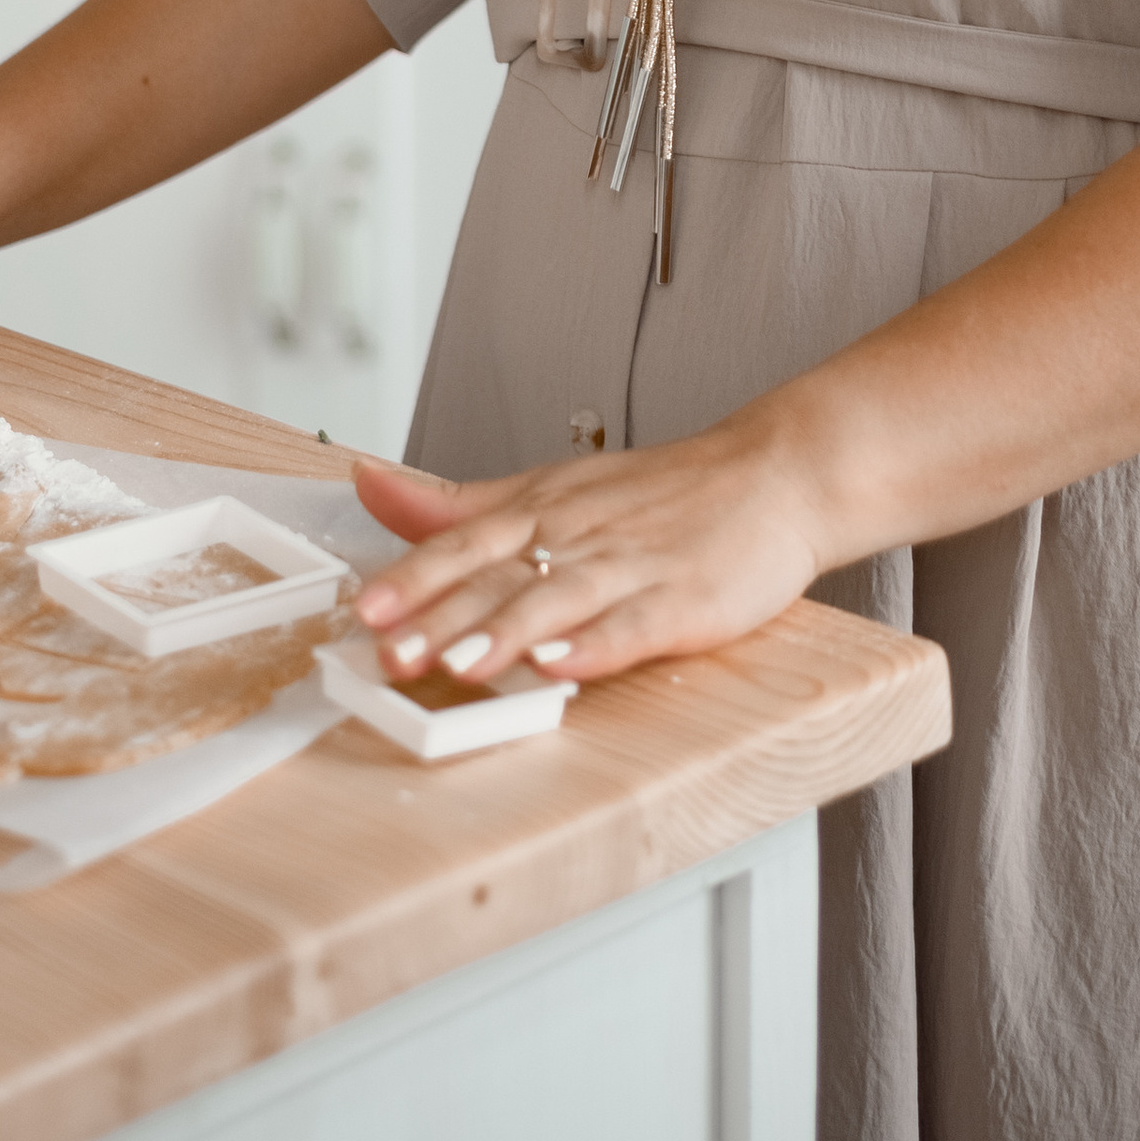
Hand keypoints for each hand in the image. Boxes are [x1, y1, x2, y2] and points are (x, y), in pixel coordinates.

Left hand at [348, 412, 828, 689]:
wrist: (774, 474)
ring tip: (459, 665)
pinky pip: (634, 626)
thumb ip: (458, 505)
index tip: (365, 610)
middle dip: (441, 617)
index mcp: (542, 510)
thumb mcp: (549, 487)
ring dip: (507, 633)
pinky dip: (597, 646)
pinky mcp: (683, 602)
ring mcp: (632, 569)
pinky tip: (564, 666)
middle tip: (388, 653)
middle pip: (500, 577)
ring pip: (558, 600)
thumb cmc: (660, 492)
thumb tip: (370, 486)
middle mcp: (578, 536)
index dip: (413, 577)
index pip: (465, 544)